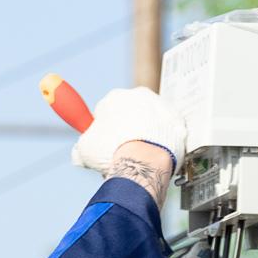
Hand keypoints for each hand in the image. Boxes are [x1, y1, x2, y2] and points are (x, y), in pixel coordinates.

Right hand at [71, 86, 186, 177]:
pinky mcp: (178, 122)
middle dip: (126, 131)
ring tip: (139, 158)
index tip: (104, 143)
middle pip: (131, 114)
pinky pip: (168, 133)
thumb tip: (78, 152)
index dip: (103, 130)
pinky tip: (153, 158)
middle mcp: (140, 95)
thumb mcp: (85, 150)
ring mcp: (162, 107)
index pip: (106, 111)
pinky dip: (162, 145)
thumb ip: (81, 146)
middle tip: (122, 153)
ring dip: (145, 137)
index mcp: (115, 97)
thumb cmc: (112, 153)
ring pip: (150, 123)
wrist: (143, 162)